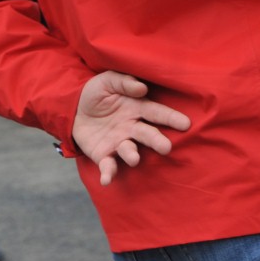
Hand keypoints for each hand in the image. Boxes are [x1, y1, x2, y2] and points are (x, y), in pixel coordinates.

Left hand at [72, 71, 190, 185]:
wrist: (74, 108)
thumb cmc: (97, 92)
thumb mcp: (108, 80)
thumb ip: (125, 82)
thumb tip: (142, 88)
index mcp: (136, 108)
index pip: (156, 112)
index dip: (170, 117)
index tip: (185, 123)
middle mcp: (131, 127)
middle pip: (147, 135)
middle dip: (157, 141)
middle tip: (166, 148)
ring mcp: (119, 142)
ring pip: (129, 150)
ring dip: (131, 155)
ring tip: (134, 159)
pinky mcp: (104, 155)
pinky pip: (108, 165)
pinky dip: (108, 174)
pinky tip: (106, 180)